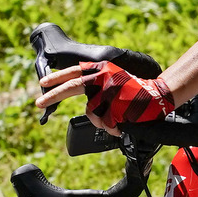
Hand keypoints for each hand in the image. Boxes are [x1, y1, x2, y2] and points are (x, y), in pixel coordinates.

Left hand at [35, 62, 175, 130]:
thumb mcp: (113, 77)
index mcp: (101, 69)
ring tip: (117, 116)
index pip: (74, 72)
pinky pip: (105, 124)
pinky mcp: (116, 108)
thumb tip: (73, 89)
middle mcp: (103, 78)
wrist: (159, 95)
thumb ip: (95, 81)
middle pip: (72, 87)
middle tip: (38, 102)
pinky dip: (112, 127)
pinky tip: (122, 122)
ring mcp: (109, 93)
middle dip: (53, 95)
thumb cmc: (136, 90)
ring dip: (102, 120)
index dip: (57, 78)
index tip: (42, 83)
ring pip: (92, 113)